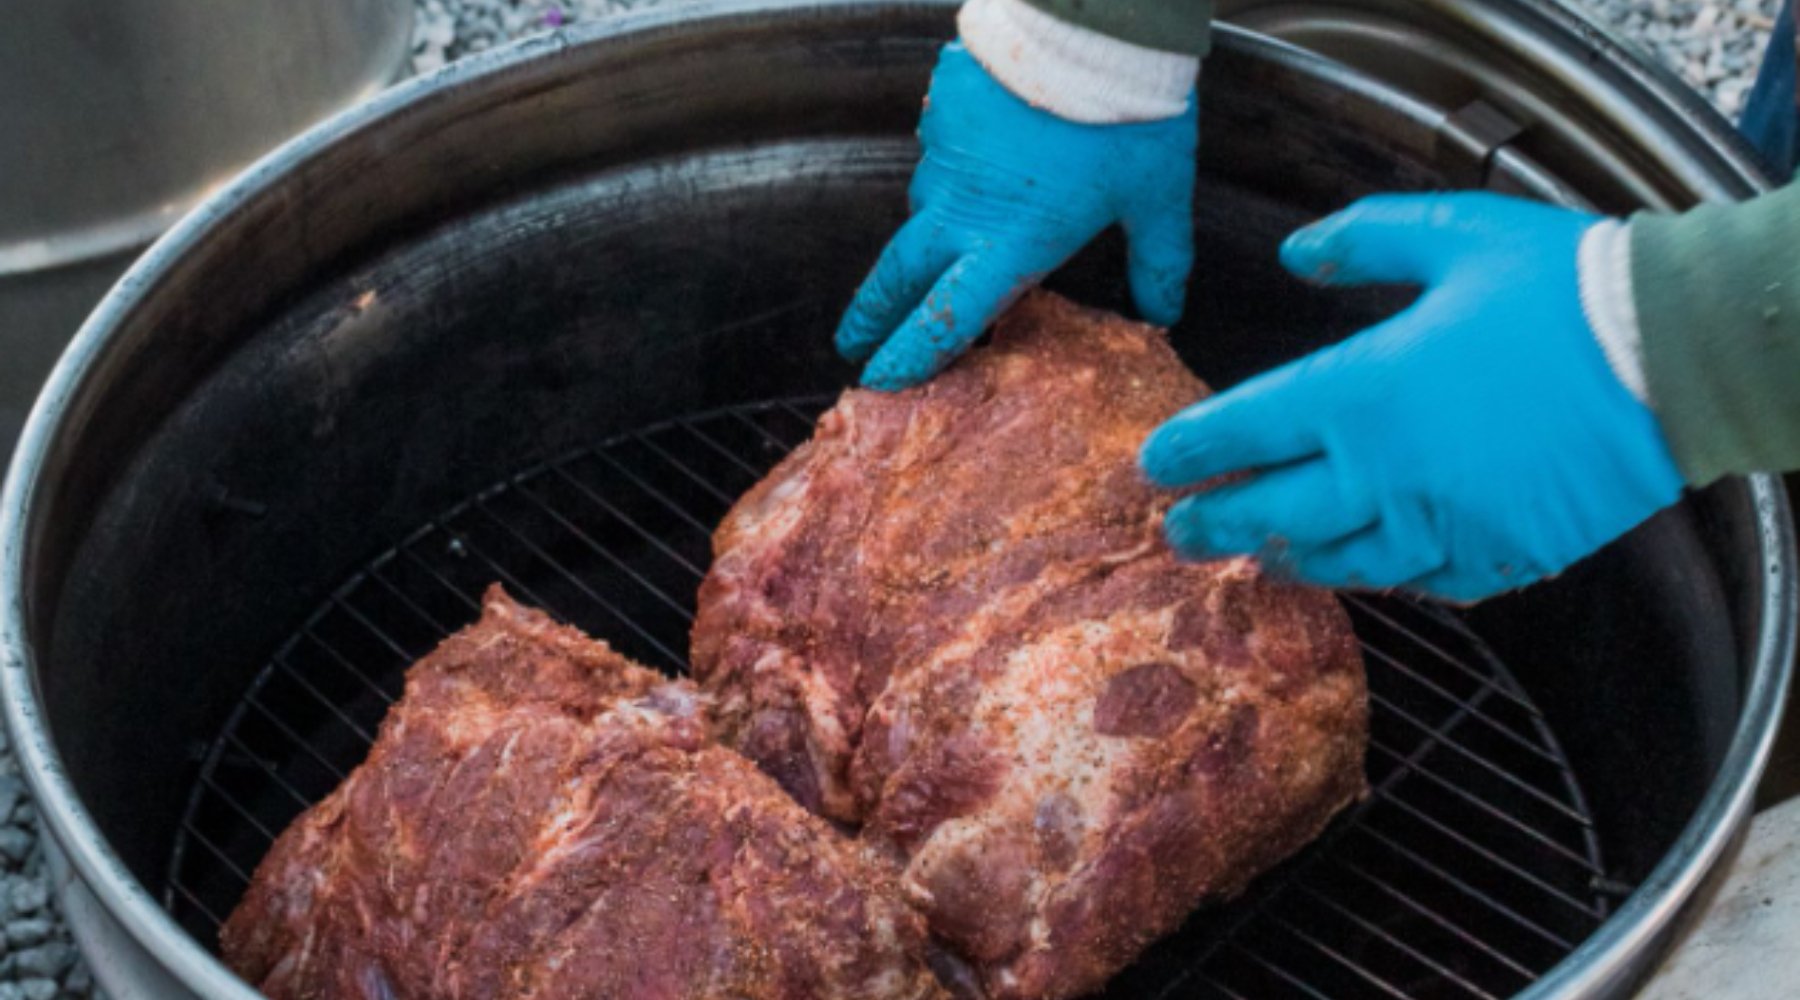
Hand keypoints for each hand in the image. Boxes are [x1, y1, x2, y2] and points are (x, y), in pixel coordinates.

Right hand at [836, 42, 1198, 389]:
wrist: (1095, 26)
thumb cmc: (1130, 116)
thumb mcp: (1158, 198)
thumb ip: (1159, 260)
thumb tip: (1164, 309)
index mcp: (1012, 244)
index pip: (947, 317)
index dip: (910, 354)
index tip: (882, 377)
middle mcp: (963, 210)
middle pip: (897, 275)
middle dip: (870, 315)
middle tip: (852, 341)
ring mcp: (944, 157)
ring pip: (923, 207)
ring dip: (930, 230)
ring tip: (949, 235)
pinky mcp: (941, 108)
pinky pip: (939, 148)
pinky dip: (955, 162)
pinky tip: (985, 151)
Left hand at [1140, 192, 1684, 602]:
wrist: (1675, 355)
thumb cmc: (1562, 287)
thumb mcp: (1452, 232)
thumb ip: (1360, 239)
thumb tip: (1295, 252)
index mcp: (1361, 389)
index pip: (1243, 432)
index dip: (1189, 452)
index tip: (1153, 465)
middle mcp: (1385, 471)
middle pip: (1270, 513)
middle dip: (1213, 526)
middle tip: (1177, 532)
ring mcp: (1439, 523)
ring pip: (1339, 560)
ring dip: (1288, 559)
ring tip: (1257, 557)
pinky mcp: (1495, 557)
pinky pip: (1419, 580)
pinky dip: (1382, 574)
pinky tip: (1364, 566)